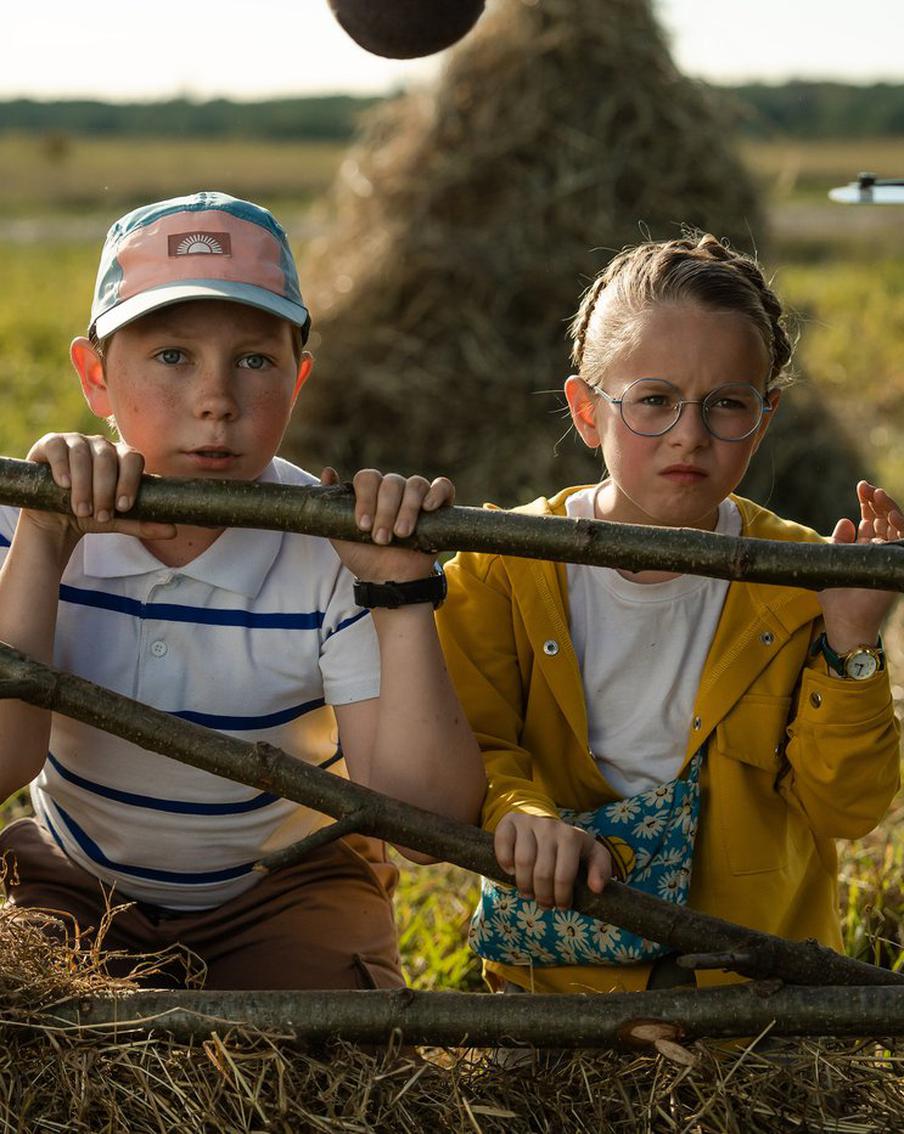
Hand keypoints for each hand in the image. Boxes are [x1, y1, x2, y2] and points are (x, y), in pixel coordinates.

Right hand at [25, 433, 175, 546]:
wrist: (57, 517)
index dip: (130, 481)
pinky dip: (62, 465)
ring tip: (82, 510)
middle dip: (105, 490)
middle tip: (101, 515)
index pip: (133, 459)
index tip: (124, 507)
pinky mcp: (51, 443)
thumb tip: (173, 531)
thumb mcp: (118, 520)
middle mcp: (101, 445)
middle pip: (108, 458)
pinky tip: (64, 484)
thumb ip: (143, 523)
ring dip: (84, 485)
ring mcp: (76, 441)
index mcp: (122, 457)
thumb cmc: (92, 513)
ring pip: (83, 454)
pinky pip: (58, 448)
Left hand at [321, 466, 453, 582]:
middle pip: (392, 482)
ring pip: (415, 485)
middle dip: (385, 512)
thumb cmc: (365, 558)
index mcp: (372, 492)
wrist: (390, 582)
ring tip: (402, 534)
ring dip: (408, 509)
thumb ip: (330, 507)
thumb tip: (327, 472)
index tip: (363, 526)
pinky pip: (443, 487)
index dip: (365, 499)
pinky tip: (428, 507)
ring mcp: (417, 497)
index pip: (368, 478)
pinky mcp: (439, 507)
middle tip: (382, 539)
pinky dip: (437, 493)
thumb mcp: (340, 535)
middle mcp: (394, 490)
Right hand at [494, 811, 611, 908]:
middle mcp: (551, 826)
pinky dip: (505, 862)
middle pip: (542, 872)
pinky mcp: (510, 822)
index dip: (561, 897)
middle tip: (545, 905)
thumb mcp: (591, 854)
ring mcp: (529, 823)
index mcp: (572, 836)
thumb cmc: (570, 848)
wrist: (545, 824)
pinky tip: (511, 872)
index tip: (562, 906)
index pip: (564, 875)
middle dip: (543, 896)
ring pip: (523, 862)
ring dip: (524, 885)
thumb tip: (597, 889)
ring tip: (528, 894)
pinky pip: (503, 845)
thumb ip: (601, 869)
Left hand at [819, 480, 903, 651]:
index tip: (860, 486)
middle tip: (866, 487)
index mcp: (864, 548)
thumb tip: (846, 520)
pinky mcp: (896, 563)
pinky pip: (903, 539)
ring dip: (888, 508)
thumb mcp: (833, 560)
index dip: (867, 504)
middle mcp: (880, 551)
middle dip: (876, 501)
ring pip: (896, 526)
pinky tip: (889, 513)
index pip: (870, 520)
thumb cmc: (836, 596)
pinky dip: (899, 525)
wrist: (845, 619)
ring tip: (876, 494)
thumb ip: (839, 540)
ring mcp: (890, 557)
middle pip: (883, 519)